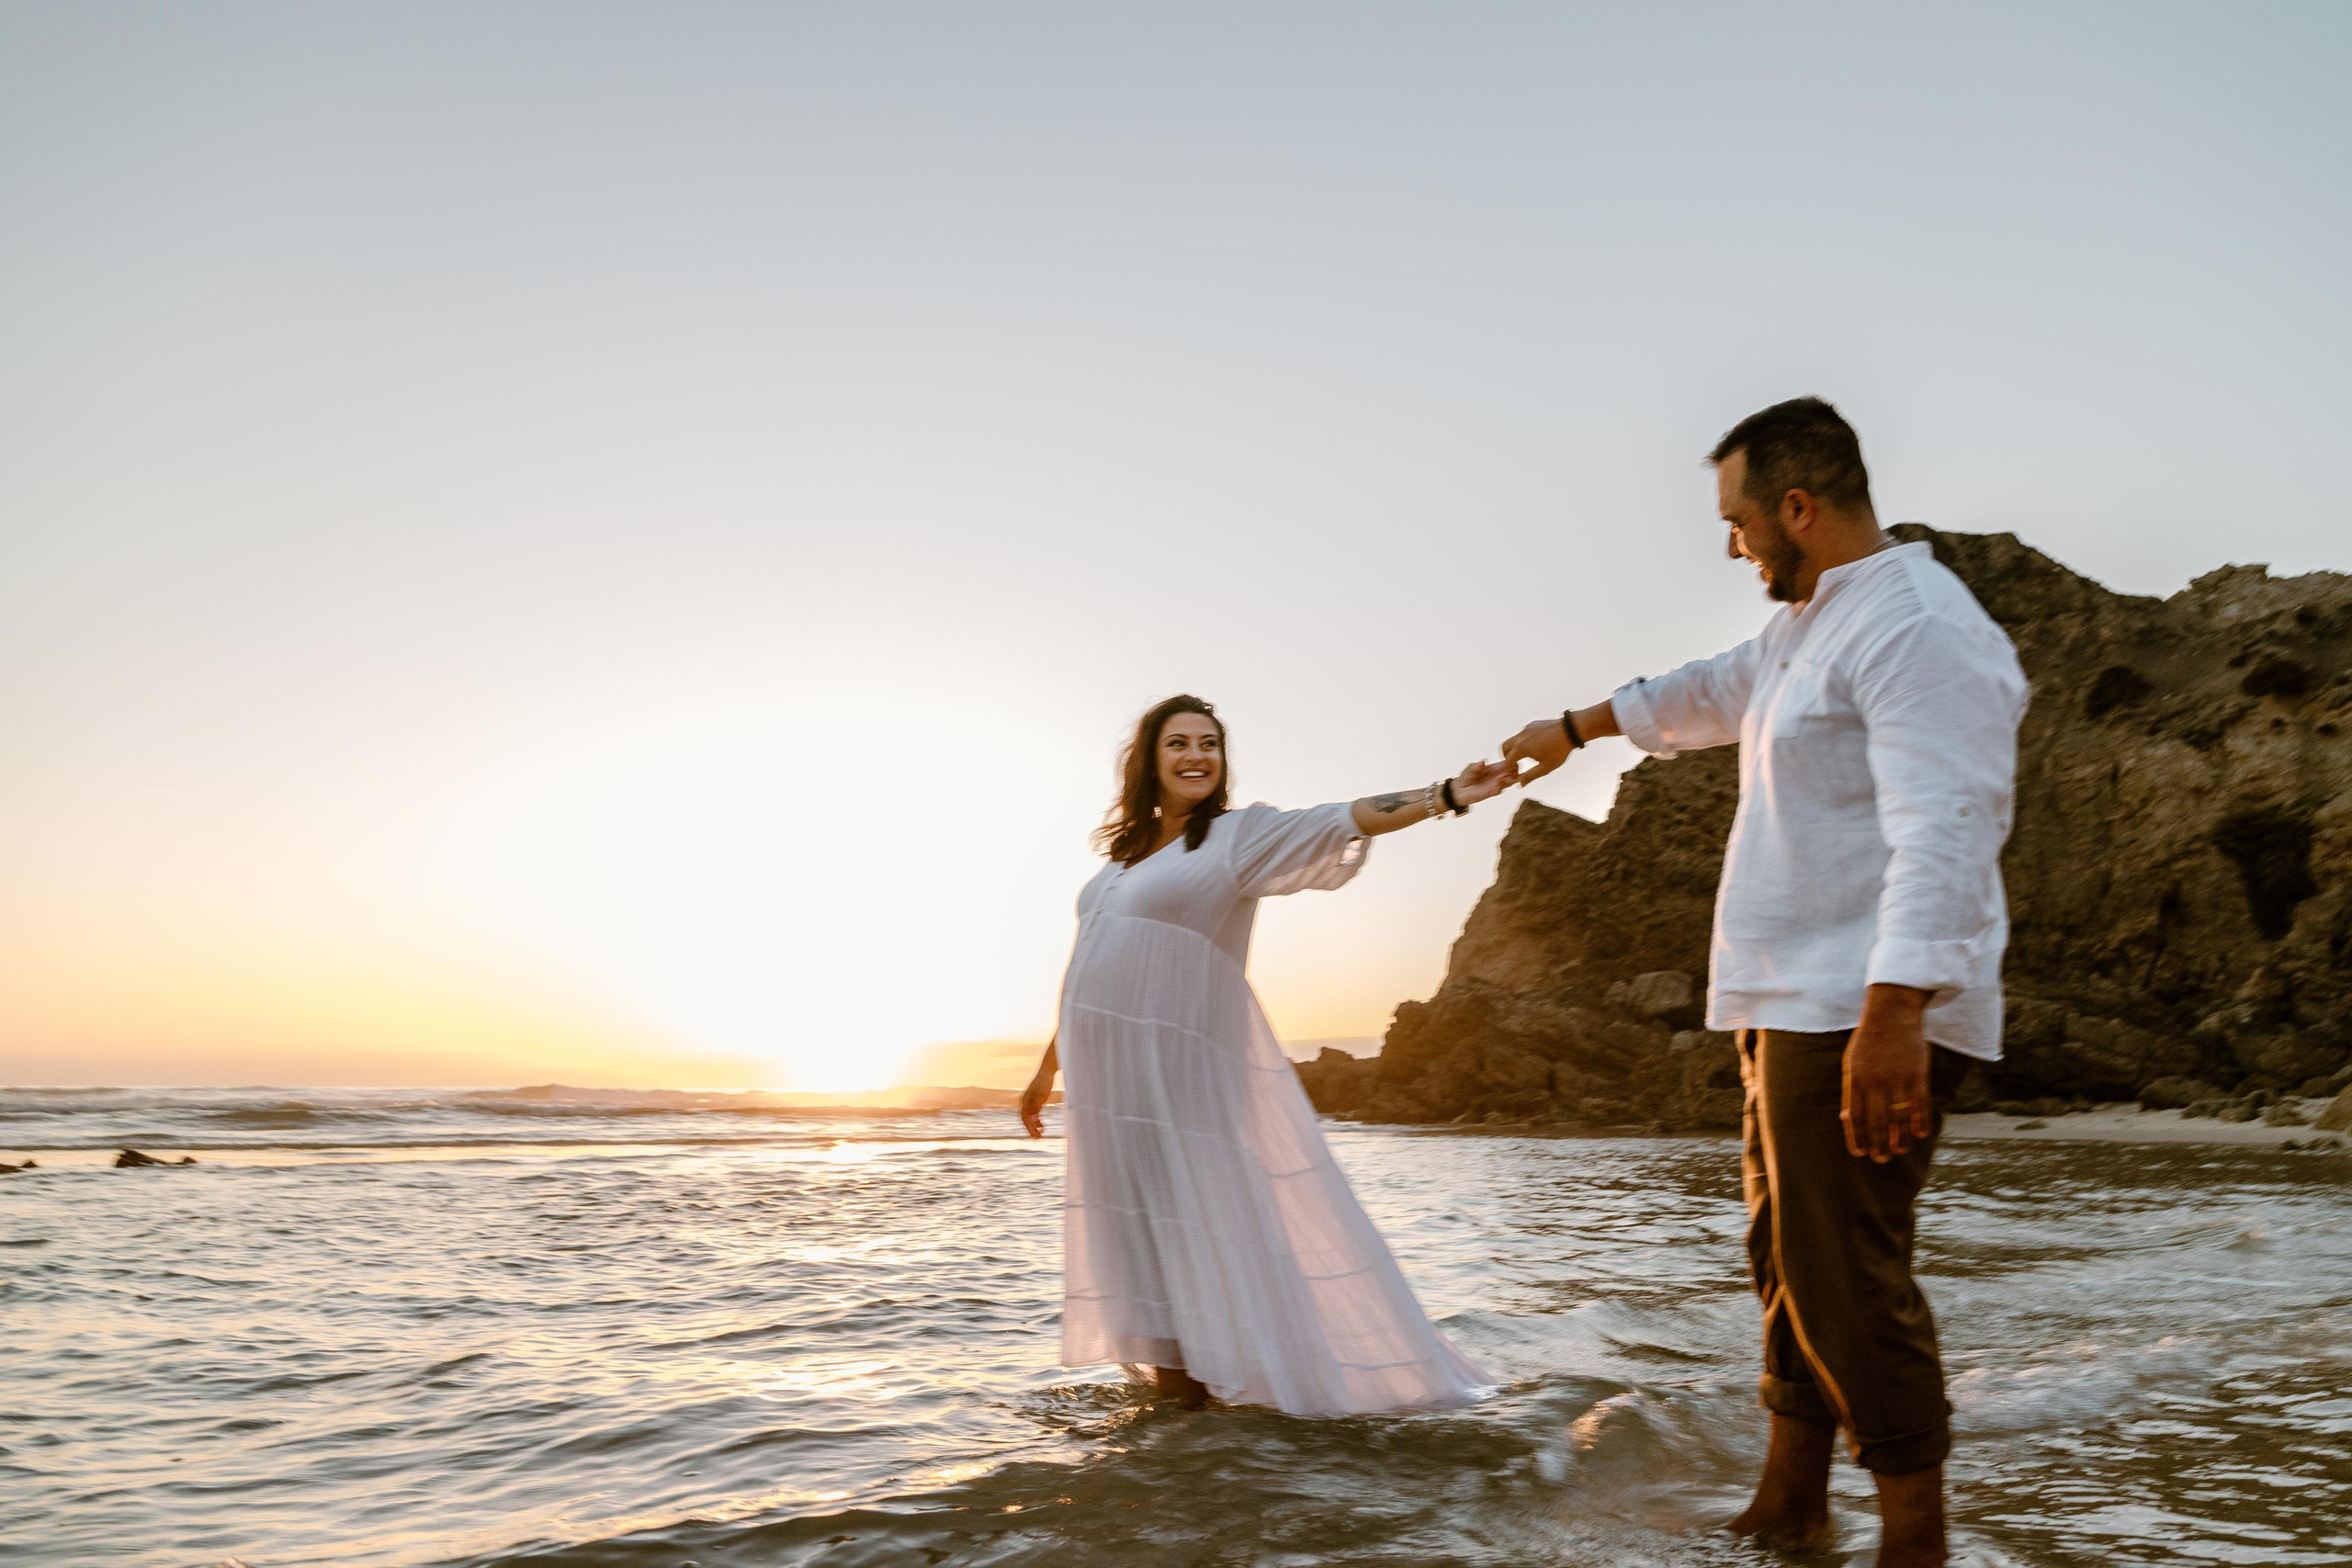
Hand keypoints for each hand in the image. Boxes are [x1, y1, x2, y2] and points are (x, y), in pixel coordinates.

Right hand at [1019, 1076, 1051, 1138]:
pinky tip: (1042, 1126)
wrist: (1048, 1071)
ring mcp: (1030, 1101)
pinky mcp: (1036, 1101)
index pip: (1025, 1118)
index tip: (1035, 1136)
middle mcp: (1025, 1102)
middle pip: (1026, 1119)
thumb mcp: (1041, 1095)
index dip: (1029, 1128)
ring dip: (1034, 1127)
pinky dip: (1037, 1121)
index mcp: (1025, 1101)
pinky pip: (1034, 1114)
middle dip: (1031, 1129)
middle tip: (1037, 1139)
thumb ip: (1036, 1107)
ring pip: (1030, 1117)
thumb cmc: (1045, 1082)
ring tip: (1039, 1136)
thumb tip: (1031, 1120)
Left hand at [1451, 758, 1513, 806]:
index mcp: (1496, 768)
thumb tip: (1482, 762)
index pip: (1510, 764)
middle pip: (1513, 774)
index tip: (1512, 762)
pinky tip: (1498, 783)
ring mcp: (1496, 785)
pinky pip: (1498, 790)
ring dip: (1510, 780)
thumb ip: (1476, 766)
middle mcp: (1498, 776)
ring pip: (1509, 783)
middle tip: (1512, 771)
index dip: (1513, 763)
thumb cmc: (1467, 776)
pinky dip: (1500, 787)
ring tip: (1505, 776)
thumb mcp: (1471, 768)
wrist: (1460, 790)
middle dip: (1515, 772)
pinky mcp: (1491, 793)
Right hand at [1499, 718, 1571, 783]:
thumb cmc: (1559, 750)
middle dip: (1507, 757)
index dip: (1509, 770)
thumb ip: (1530, 776)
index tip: (1516, 773)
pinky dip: (1524, 741)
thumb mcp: (1545, 768)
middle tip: (1516, 764)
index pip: (1507, 761)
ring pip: (1514, 740)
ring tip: (1529, 755)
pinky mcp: (1532, 724)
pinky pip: (1523, 734)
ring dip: (1516, 749)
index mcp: (1521, 748)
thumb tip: (1520, 783)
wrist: (1570, 731)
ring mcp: (1526, 729)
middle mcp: (1520, 737)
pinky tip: (1538, 745)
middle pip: (1504, 748)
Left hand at [1841, 985, 1932, 1161]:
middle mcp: (1875, 1082)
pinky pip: (1920, 1104)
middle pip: (1877, 1122)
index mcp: (1855, 1080)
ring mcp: (1897, 1079)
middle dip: (1879, 1145)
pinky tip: (1920, 1135)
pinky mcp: (1917, 1074)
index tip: (1860, 1153)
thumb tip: (1848, 1118)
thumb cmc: (1868, 1041)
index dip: (1857, 1137)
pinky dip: (1921, 1122)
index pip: (1855, 1117)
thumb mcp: (1851, 1063)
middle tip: (1881, 1159)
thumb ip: (1852, 1091)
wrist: (1891, 1014)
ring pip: (1900, 1117)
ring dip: (1900, 1138)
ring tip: (1900, 1150)